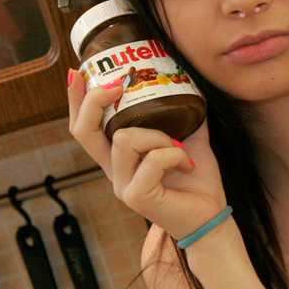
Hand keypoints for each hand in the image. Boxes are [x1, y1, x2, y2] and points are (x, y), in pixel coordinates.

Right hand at [66, 69, 225, 238]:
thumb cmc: (197, 182)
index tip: (77, 73)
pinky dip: (175, 154)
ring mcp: (123, 186)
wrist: (212, 216)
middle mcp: (114, 172)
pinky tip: (187, 165)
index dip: (76, 101)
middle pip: (84, 131)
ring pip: (126, 139)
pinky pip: (153, 159)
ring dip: (158, 136)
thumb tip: (186, 83)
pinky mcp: (138, 197)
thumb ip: (181, 116)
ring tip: (178, 149)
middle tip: (118, 83)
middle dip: (95, 101)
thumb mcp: (187, 140)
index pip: (84, 128)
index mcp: (119, 158)